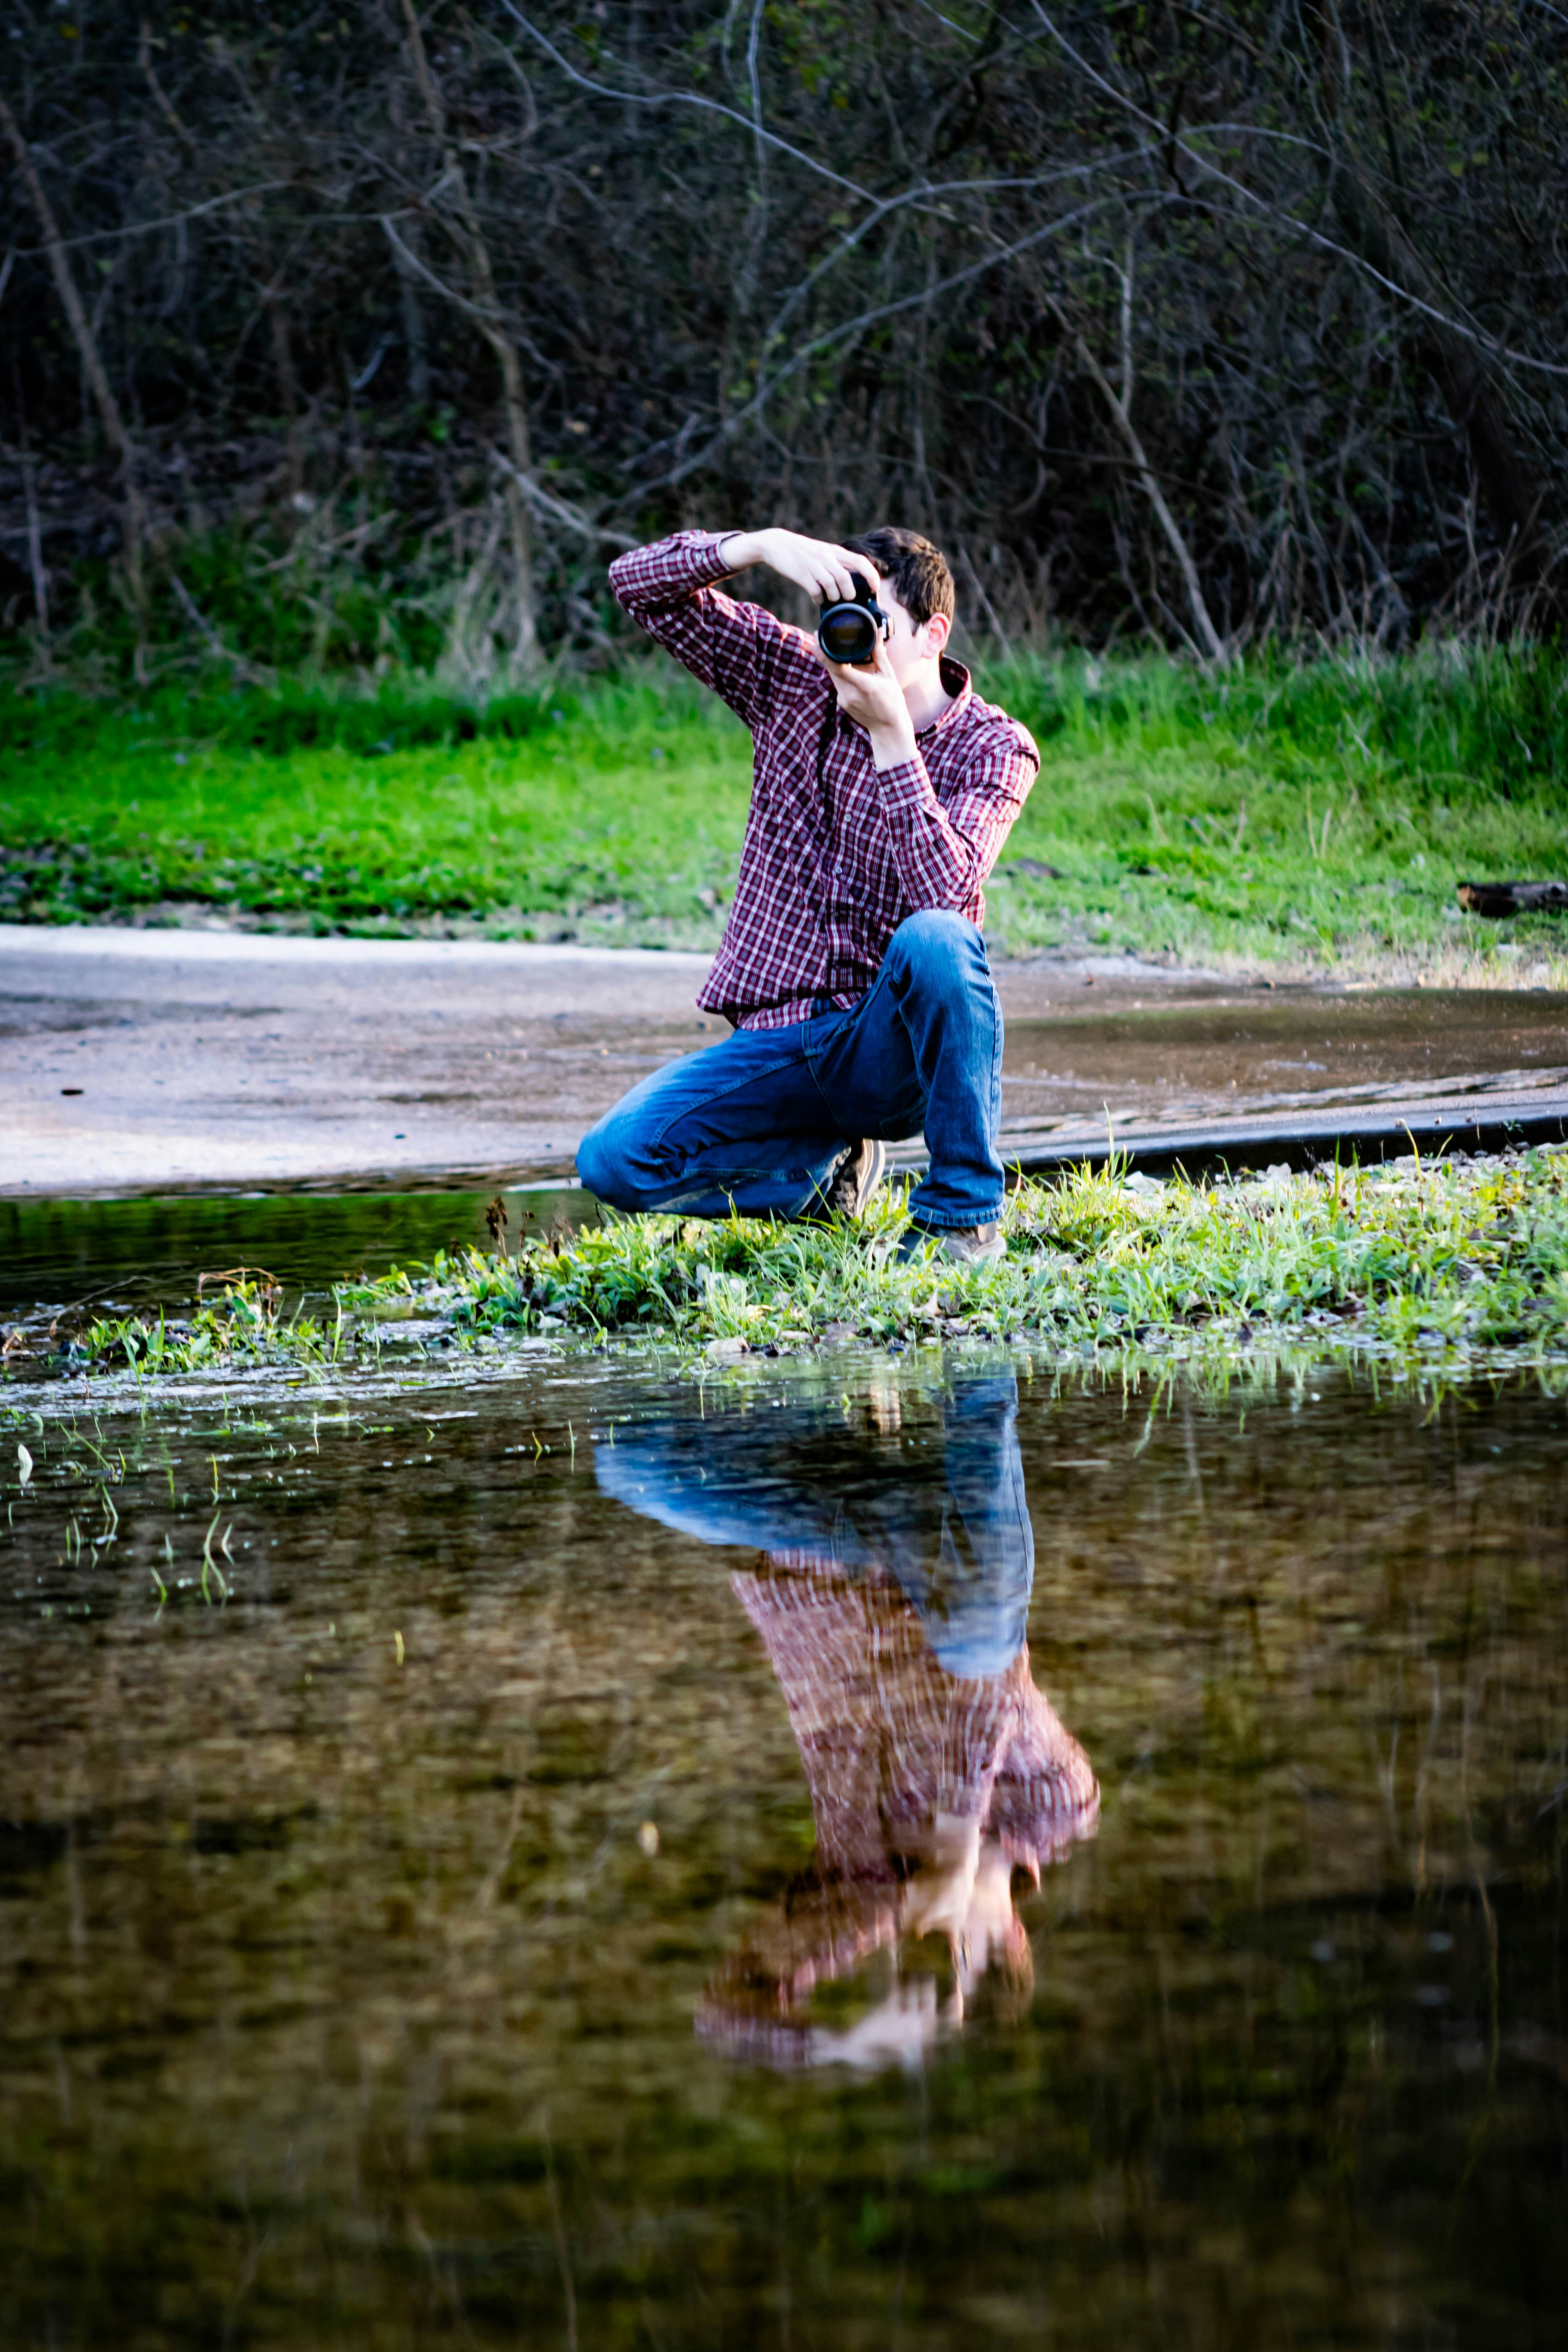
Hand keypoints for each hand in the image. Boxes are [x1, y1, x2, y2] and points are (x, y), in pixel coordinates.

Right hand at [717, 526, 879, 605]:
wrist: (776, 544)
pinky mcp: (801, 574)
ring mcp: (813, 566)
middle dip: (849, 593)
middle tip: (846, 599)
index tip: (875, 588)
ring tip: (830, 599)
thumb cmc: (803, 551)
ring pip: (832, 586)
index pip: (860, 561)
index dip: (871, 575)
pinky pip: (815, 591)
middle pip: (846, 578)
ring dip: (833, 598)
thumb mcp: (823, 551)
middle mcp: (826, 557)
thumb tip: (851, 582)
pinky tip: (817, 599)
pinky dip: (818, 599)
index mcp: (835, 551)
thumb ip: (837, 563)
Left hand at [820, 627, 917, 767]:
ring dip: (832, 663)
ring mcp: (844, 700)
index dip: (823, 652)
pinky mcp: (841, 703)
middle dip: (824, 652)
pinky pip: (837, 683)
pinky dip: (839, 674)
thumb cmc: (892, 700)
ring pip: (832, 676)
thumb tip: (877, 631)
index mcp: (863, 685)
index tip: (817, 637)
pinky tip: (845, 667)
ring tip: (832, 648)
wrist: (888, 727)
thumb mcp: (889, 675)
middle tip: (821, 636)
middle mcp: (850, 694)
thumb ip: (879, 653)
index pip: (836, 667)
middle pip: (830, 669)